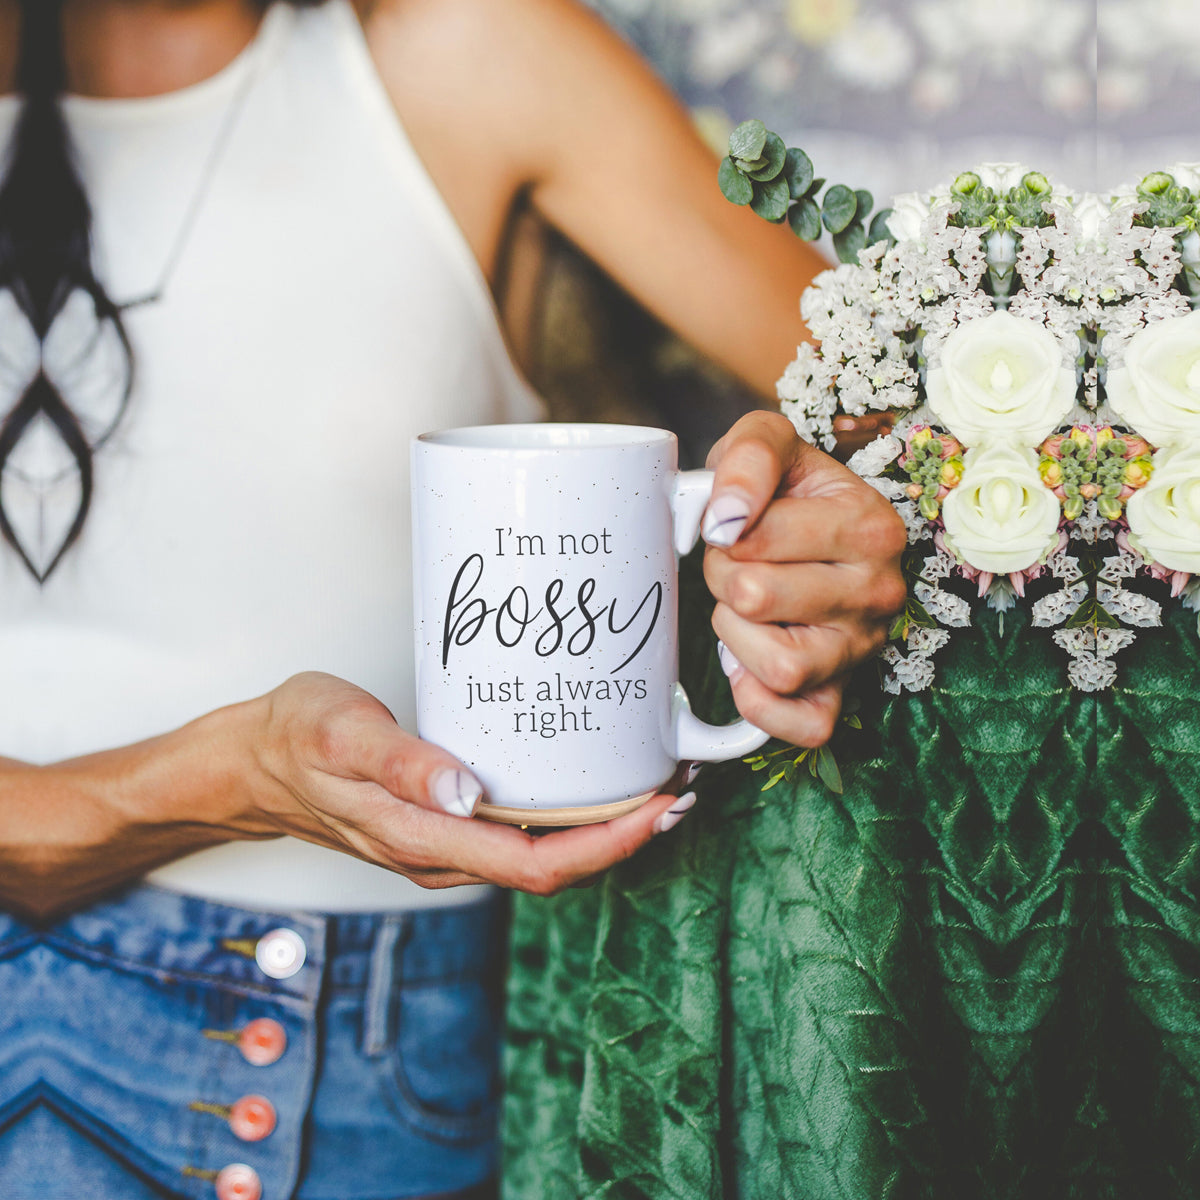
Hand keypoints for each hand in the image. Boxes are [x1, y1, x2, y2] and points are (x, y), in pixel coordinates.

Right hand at [234, 673, 686, 895]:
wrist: (250, 763)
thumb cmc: (293, 738)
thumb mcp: (339, 733)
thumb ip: (401, 763)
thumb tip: (464, 794)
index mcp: (422, 840)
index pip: (535, 865)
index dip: (608, 844)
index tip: (660, 806)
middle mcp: (440, 857)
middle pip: (551, 869)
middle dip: (623, 838)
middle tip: (679, 787)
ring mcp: (441, 848)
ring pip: (537, 857)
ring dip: (600, 830)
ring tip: (650, 783)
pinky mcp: (440, 829)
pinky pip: (515, 838)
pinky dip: (563, 819)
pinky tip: (583, 783)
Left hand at [700, 412, 906, 746]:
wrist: (810, 529)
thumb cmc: (787, 490)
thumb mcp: (770, 442)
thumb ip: (748, 456)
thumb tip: (725, 518)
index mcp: (871, 527)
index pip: (753, 538)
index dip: (723, 530)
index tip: (738, 525)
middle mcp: (880, 593)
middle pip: (754, 599)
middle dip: (723, 578)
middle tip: (738, 566)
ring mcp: (863, 650)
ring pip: (777, 667)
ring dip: (736, 637)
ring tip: (748, 610)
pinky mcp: (840, 697)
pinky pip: (800, 726)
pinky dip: (759, 703)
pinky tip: (749, 664)